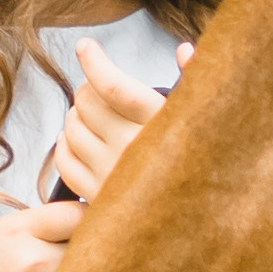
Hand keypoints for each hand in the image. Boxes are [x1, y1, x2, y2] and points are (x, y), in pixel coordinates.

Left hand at [52, 37, 192, 202]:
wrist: (199, 225)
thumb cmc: (206, 165)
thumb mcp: (208, 121)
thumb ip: (195, 83)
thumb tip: (183, 49)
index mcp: (159, 124)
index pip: (112, 86)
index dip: (93, 61)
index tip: (85, 46)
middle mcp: (132, 148)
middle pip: (87, 103)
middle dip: (86, 88)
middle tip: (95, 88)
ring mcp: (111, 174)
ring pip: (72, 129)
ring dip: (75, 115)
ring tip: (89, 113)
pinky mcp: (97, 197)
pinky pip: (65, 161)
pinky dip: (65, 145)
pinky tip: (74, 138)